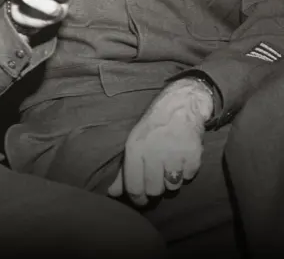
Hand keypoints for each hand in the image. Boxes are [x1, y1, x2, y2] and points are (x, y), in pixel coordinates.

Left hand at [107, 78, 213, 205]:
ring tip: (169, 163)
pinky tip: (182, 157)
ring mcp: (175, 155)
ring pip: (173, 186)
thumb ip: (123, 170)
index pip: (134, 187)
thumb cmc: (152, 128)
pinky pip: (189, 177)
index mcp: (134, 148)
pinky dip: (186, 171)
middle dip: (155, 188)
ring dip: (171, 180)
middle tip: (156, 177)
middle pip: (154, 190)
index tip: (141, 200)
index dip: (137, 198)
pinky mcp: (193, 156)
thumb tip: (112, 192)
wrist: (180, 106)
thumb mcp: (133, 143)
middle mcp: (154, 152)